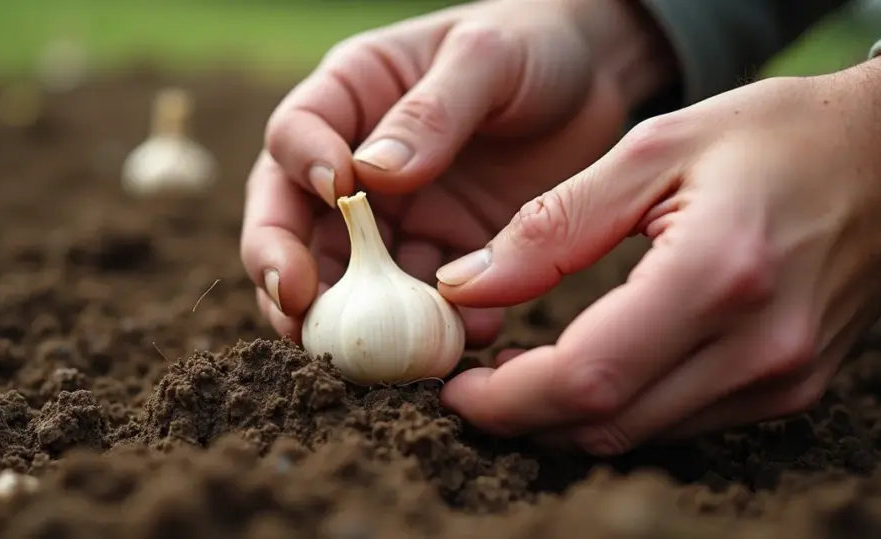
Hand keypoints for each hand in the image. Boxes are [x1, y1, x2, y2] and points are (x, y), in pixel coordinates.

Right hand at [240, 0, 674, 342]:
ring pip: (352, 278)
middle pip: (296, 224)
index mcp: (350, 98)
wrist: (594, 82)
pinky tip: (464, 336)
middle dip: (286, 271)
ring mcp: (399, 218)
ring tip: (371, 351)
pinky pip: (424, 303)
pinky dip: (434, 328)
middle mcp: (357, 167)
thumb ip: (432, 110)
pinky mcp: (445, 256)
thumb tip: (369, 175)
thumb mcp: (486, 58)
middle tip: (297, 313)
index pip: (293, 138)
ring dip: (354, 319)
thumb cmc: (530, 45)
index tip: (336, 194)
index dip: (301, 172)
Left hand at [437, 55, 880, 454]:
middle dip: (523, 417)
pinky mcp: (792, 390)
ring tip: (520, 372)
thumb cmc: (775, 136)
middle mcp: (759, 347)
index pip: (587, 378)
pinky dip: (618, 410)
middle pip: (607, 424)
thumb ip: (553, 225)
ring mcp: (782, 379)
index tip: (456, 387)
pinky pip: (680, 426)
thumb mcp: (654, 150)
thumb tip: (466, 286)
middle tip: (474, 386)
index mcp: (719, 274)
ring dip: (565, 419)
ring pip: (640, 436)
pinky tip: (586, 371)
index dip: (508, 399)